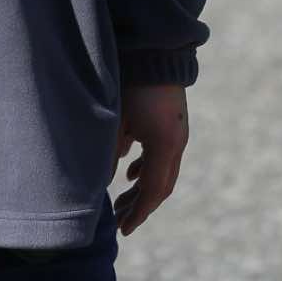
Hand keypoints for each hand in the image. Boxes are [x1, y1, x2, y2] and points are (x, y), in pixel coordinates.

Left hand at [110, 83, 187, 236]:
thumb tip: (103, 185)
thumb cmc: (132, 83)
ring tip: (122, 202)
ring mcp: (177, 132)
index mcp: (164, 145)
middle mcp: (176, 142)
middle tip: (121, 223)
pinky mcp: (173, 123)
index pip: (153, 191)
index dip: (138, 213)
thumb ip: (110, 154)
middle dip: (140, 206)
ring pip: (162, 171)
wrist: (156, 50)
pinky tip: (130, 173)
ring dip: (143, 189)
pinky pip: (163, 156)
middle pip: (161, 186)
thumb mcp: (116, 121)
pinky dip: (147, 170)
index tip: (122, 230)